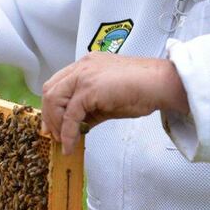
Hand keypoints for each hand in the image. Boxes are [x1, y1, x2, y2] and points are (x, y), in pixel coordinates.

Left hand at [42, 52, 189, 154]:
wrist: (161, 84)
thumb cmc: (142, 90)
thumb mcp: (108, 100)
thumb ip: (90, 109)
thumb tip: (77, 127)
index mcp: (85, 65)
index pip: (58, 83)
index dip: (51, 105)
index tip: (52, 124)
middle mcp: (81, 66)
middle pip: (50, 89)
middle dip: (48, 115)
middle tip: (52, 135)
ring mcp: (84, 75)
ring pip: (54, 99)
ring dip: (55, 123)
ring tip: (62, 141)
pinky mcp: (89, 89)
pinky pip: (70, 114)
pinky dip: (67, 132)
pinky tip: (70, 144)